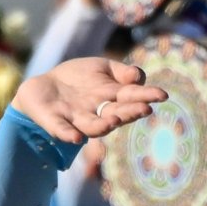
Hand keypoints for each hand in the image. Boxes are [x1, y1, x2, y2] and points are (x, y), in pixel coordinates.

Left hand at [11, 55, 159, 149]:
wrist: (44, 86)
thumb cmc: (77, 79)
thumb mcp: (101, 68)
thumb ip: (121, 72)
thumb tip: (138, 76)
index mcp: (111, 99)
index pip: (131, 98)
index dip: (146, 96)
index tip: (162, 95)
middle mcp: (97, 113)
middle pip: (117, 114)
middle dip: (130, 112)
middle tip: (145, 109)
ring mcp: (76, 119)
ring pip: (93, 126)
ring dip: (104, 126)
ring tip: (115, 121)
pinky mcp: (55, 123)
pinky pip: (62, 130)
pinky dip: (68, 134)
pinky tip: (75, 137)